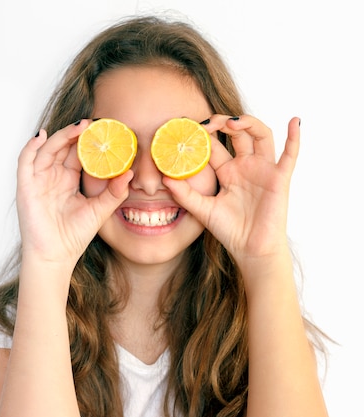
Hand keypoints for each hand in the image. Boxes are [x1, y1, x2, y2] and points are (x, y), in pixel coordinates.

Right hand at [16, 120, 132, 267]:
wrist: (56, 256)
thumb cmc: (74, 236)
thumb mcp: (100, 211)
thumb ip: (114, 193)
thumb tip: (129, 173)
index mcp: (68, 180)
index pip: (76, 153)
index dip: (87, 140)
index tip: (103, 129)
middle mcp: (52, 177)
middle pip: (62, 147)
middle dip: (76, 134)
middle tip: (93, 124)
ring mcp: (38, 180)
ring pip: (47, 149)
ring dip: (61, 136)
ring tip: (78, 127)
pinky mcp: (26, 187)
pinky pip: (25, 161)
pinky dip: (31, 147)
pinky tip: (42, 136)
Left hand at [164, 115, 299, 268]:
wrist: (251, 250)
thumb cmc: (230, 232)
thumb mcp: (203, 211)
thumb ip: (185, 194)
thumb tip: (164, 178)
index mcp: (228, 172)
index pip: (215, 145)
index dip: (203, 135)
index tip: (188, 129)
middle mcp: (246, 166)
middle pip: (237, 134)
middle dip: (223, 123)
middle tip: (207, 122)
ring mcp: (263, 170)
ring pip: (261, 135)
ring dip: (248, 123)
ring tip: (231, 122)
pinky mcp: (279, 179)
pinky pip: (290, 155)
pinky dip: (294, 138)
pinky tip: (294, 122)